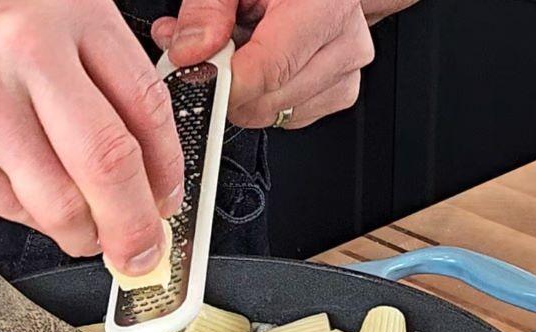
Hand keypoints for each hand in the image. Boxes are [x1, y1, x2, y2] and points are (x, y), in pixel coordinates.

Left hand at [152, 0, 395, 128]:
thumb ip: (207, 9)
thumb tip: (190, 53)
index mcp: (326, 7)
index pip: (268, 71)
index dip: (222, 82)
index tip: (195, 74)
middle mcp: (345, 43)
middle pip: (269, 101)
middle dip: (226, 84)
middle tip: (207, 54)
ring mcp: (345, 72)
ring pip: (275, 114)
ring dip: (244, 92)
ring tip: (237, 51)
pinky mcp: (339, 93)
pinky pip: (288, 116)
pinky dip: (264, 98)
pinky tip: (260, 65)